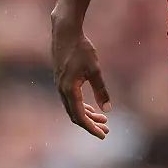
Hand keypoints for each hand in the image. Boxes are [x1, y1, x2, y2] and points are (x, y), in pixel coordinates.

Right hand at [51, 9, 111, 138]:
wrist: (65, 33)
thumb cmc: (81, 49)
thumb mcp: (95, 70)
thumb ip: (101, 90)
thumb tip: (108, 110)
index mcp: (69, 90)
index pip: (80, 117)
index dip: (91, 128)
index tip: (103, 135)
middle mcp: (62, 90)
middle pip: (76, 115)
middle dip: (91, 124)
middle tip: (106, 129)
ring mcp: (60, 85)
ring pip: (73, 108)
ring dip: (87, 115)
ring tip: (103, 119)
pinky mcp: (62, 80)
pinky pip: (71, 100)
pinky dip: (82, 106)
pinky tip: (91, 106)